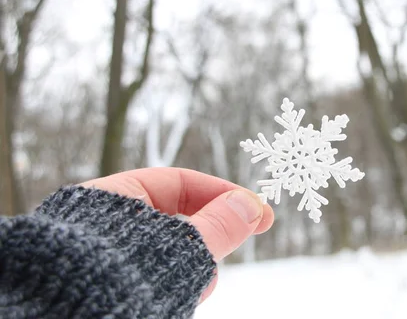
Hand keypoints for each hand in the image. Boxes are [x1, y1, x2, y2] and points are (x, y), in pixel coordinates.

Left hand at [81, 167, 273, 301]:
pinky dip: (175, 279)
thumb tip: (251, 206)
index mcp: (117, 195)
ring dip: (192, 264)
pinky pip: (157, 269)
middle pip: (179, 216)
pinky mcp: (117, 278)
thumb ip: (219, 224)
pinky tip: (178, 296)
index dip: (224, 193)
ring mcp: (113, 252)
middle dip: (209, 234)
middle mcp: (112, 221)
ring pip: (170, 248)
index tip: (258, 211)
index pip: (182, 182)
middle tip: (235, 245)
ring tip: (196, 286)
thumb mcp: (179, 245)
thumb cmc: (116, 274)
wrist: (67, 316)